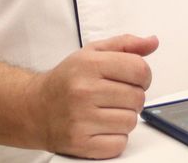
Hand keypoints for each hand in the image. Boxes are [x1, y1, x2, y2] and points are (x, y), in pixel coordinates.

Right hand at [28, 34, 158, 158]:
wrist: (34, 108)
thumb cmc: (67, 79)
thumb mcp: (92, 53)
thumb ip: (125, 44)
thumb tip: (153, 42)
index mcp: (89, 65)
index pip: (139, 70)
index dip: (144, 75)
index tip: (135, 79)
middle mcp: (84, 91)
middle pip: (138, 98)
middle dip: (133, 97)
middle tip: (117, 96)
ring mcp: (81, 119)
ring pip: (130, 122)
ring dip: (125, 118)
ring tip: (108, 111)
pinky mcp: (80, 143)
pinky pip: (119, 144)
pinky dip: (116, 138)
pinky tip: (102, 127)